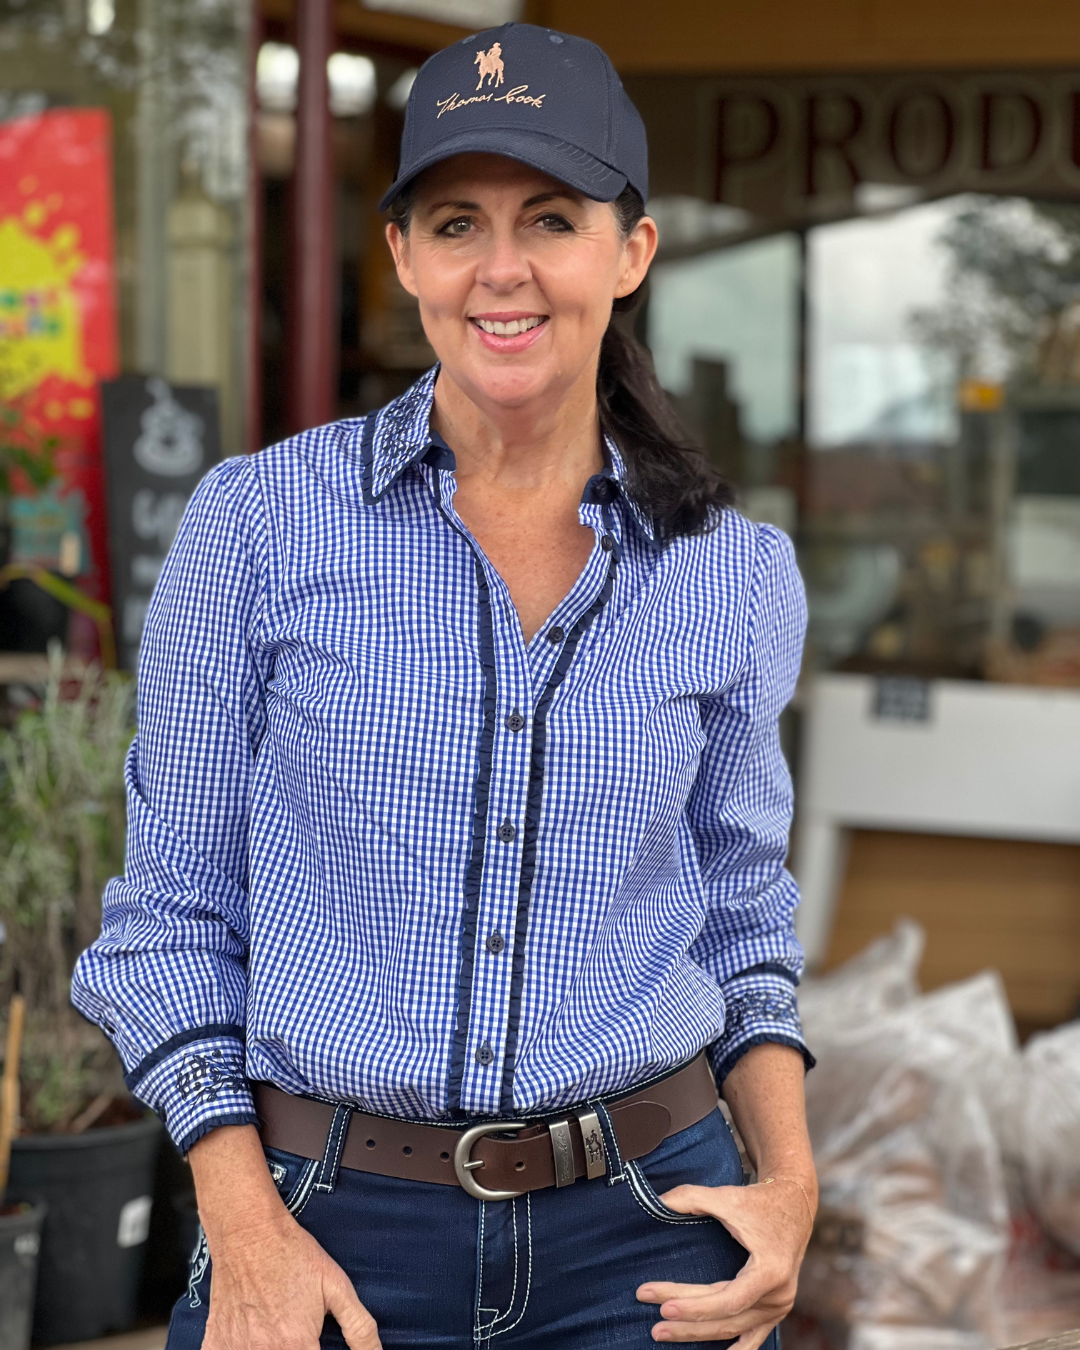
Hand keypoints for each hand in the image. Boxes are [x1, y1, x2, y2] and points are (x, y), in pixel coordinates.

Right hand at [189, 1124, 380, 1349]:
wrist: (247, 1231)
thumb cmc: (293, 1255)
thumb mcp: (336, 1286)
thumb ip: (359, 1328)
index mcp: (296, 1345)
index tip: (316, 1343)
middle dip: (297, 1349)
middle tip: (296, 1333)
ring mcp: (235, 1349)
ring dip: (270, 1348)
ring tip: (276, 1328)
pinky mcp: (215, 1343)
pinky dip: (240, 1347)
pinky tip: (252, 1333)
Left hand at [635, 1175, 813, 1345]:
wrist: (794, 1203)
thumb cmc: (760, 1201)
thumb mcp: (727, 1196)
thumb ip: (692, 1197)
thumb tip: (658, 1202)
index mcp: (770, 1271)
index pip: (727, 1300)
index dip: (694, 1307)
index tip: (662, 1305)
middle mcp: (778, 1295)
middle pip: (726, 1318)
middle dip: (687, 1322)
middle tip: (654, 1325)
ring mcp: (778, 1306)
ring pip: (733, 1328)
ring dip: (699, 1334)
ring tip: (664, 1333)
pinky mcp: (776, 1308)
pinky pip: (753, 1336)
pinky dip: (736, 1349)